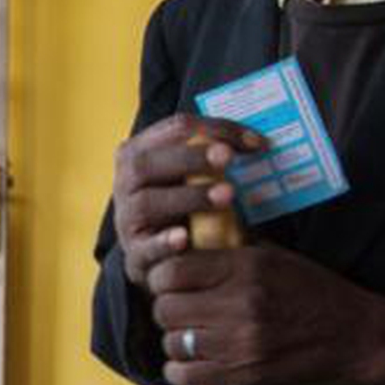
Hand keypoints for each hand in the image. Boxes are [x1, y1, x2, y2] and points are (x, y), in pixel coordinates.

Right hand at [112, 113, 264, 285]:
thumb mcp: (190, 175)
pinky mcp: (136, 256)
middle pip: (146, 163)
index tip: (256, 142)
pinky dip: (164, 242)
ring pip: (147, 203)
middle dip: (190, 157)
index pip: (175, 127)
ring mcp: (128, 220)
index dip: (216, 129)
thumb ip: (210, 156)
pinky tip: (185, 238)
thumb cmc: (181, 204)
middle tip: (228, 157)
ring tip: (227, 195)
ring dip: (189, 196)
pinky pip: (146, 249)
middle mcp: (126, 183)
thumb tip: (258, 142)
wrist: (159, 254)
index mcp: (139, 153)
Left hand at [148, 242, 384, 384]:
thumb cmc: (316, 293)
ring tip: (193, 334)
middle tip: (181, 308)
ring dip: (176, 339)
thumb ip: (232, 249)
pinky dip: (181, 370)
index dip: (163, 276)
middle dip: (167, 307)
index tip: (171, 280)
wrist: (358, 337)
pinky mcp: (244, 375)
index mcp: (246, 269)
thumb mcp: (276, 257)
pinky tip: (193, 361)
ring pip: (172, 342)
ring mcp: (241, 343)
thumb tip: (189, 235)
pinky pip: (184, 375)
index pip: (172, 271)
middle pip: (166, 307)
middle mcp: (240, 305)